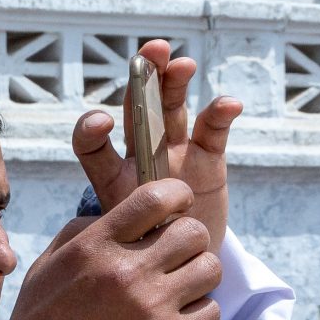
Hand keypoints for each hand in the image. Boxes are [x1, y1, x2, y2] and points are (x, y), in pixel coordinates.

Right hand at [0, 180, 220, 319]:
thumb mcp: (46, 266)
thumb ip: (82, 232)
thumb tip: (120, 215)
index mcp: (94, 245)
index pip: (157, 195)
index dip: (176, 196)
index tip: (175, 208)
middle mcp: (125, 270)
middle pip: (194, 232)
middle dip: (189, 242)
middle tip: (174, 258)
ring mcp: (150, 306)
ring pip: (210, 269)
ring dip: (197, 277)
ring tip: (177, 291)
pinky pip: (210, 311)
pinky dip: (198, 314)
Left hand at [72, 39, 239, 248]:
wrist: (184, 265)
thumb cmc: (146, 256)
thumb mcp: (123, 248)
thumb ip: (117, 237)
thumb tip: (104, 242)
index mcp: (110, 178)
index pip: (92, 147)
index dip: (91, 131)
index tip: (100, 123)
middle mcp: (141, 157)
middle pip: (138, 112)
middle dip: (143, 79)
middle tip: (149, 53)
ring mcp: (175, 153)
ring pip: (173, 111)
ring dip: (175, 84)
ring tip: (181, 65)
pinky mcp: (208, 158)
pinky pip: (213, 131)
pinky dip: (220, 114)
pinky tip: (228, 104)